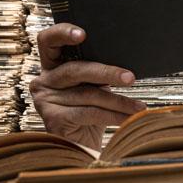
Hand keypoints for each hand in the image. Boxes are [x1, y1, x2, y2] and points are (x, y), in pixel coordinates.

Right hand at [30, 23, 145, 150]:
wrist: (82, 150)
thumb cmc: (91, 115)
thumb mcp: (93, 88)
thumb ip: (98, 73)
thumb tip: (126, 65)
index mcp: (52, 66)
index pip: (48, 41)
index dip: (62, 33)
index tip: (83, 34)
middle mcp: (43, 81)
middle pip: (75, 70)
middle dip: (107, 73)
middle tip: (131, 78)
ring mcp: (45, 101)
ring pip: (87, 94)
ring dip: (119, 101)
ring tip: (139, 107)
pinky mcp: (52, 119)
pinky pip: (89, 113)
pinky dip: (114, 116)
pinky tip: (130, 119)